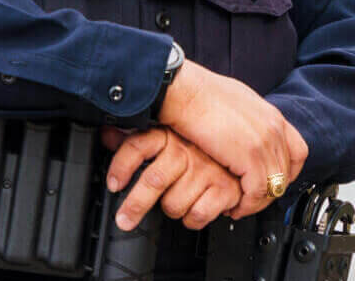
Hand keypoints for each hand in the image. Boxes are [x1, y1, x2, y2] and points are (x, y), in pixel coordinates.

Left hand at [102, 127, 242, 230]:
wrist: (247, 145)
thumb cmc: (199, 144)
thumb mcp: (166, 133)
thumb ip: (133, 136)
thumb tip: (107, 135)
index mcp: (170, 135)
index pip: (138, 145)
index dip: (121, 166)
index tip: (113, 184)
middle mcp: (187, 151)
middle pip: (154, 180)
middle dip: (135, 205)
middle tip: (124, 220)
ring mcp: (207, 170)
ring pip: (173, 204)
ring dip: (171, 209)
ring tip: (176, 202)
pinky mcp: (225, 188)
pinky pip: (198, 214)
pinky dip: (192, 219)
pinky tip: (193, 210)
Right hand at [154, 60, 308, 219]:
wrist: (184, 92)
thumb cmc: (199, 96)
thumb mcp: (235, 104)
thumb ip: (248, 122)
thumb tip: (244, 136)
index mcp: (272, 116)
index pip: (298, 152)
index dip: (287, 173)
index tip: (272, 183)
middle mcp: (274, 129)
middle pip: (287, 173)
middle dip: (269, 192)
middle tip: (251, 201)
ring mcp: (265, 142)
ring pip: (274, 186)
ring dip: (256, 203)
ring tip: (239, 208)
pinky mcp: (250, 157)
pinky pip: (257, 192)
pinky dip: (246, 205)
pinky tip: (232, 207)